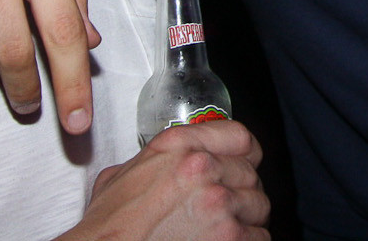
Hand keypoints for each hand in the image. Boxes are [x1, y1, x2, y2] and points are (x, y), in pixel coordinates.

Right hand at [61, 122, 269, 240]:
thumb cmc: (109, 227)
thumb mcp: (122, 176)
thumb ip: (155, 162)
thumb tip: (166, 164)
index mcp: (179, 147)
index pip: (239, 137)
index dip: (246, 154)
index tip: (245, 163)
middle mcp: (203, 169)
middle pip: (250, 175)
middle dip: (241, 192)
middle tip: (227, 207)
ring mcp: (219, 204)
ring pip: (259, 206)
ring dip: (246, 219)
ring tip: (225, 229)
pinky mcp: (229, 237)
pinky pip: (258, 237)